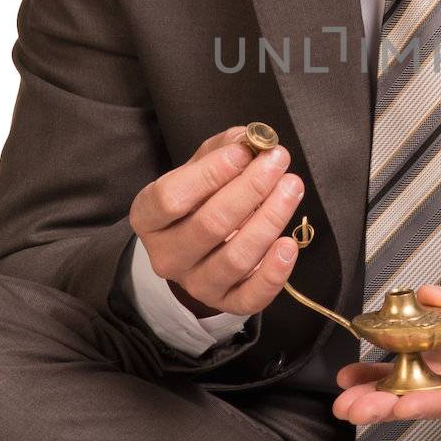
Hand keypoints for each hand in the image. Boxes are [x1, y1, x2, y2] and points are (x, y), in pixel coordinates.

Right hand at [128, 124, 304, 316]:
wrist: (197, 250)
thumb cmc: (200, 200)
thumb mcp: (201, 169)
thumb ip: (224, 149)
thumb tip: (252, 137)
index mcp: (148, 217)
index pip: (170, 198)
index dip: (210, 174)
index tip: (244, 152)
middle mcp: (166, 255)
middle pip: (209, 225)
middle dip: (250, 189)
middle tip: (278, 161)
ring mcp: (195, 283)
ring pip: (235, 258)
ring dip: (270, 220)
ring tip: (292, 187)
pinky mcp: (225, 303)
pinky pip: (251, 296)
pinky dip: (274, 272)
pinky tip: (289, 243)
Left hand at [332, 267, 440, 424]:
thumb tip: (430, 297)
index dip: (431, 402)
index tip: (402, 405)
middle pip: (434, 403)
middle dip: (391, 406)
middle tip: (357, 408)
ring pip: (417, 397)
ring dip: (379, 398)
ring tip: (346, 400)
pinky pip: (410, 384)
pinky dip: (381, 382)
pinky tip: (355, 381)